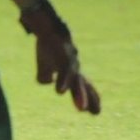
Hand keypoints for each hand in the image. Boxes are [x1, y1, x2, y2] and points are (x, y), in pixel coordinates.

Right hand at [21, 0, 100, 114]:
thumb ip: (46, 75)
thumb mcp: (44, 63)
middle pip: (83, 84)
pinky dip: (63, 81)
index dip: (90, 97)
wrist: (45, 25)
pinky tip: (60, 91)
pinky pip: (63, 71)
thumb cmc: (47, 44)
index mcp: (71, 69)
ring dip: (78, 94)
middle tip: (95, 114)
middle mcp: (74, 65)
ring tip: (81, 109)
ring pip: (75, 80)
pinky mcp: (61, 55)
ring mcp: (69, 60)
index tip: (95, 112)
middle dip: (89, 98)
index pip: (83, 85)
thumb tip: (48, 83)